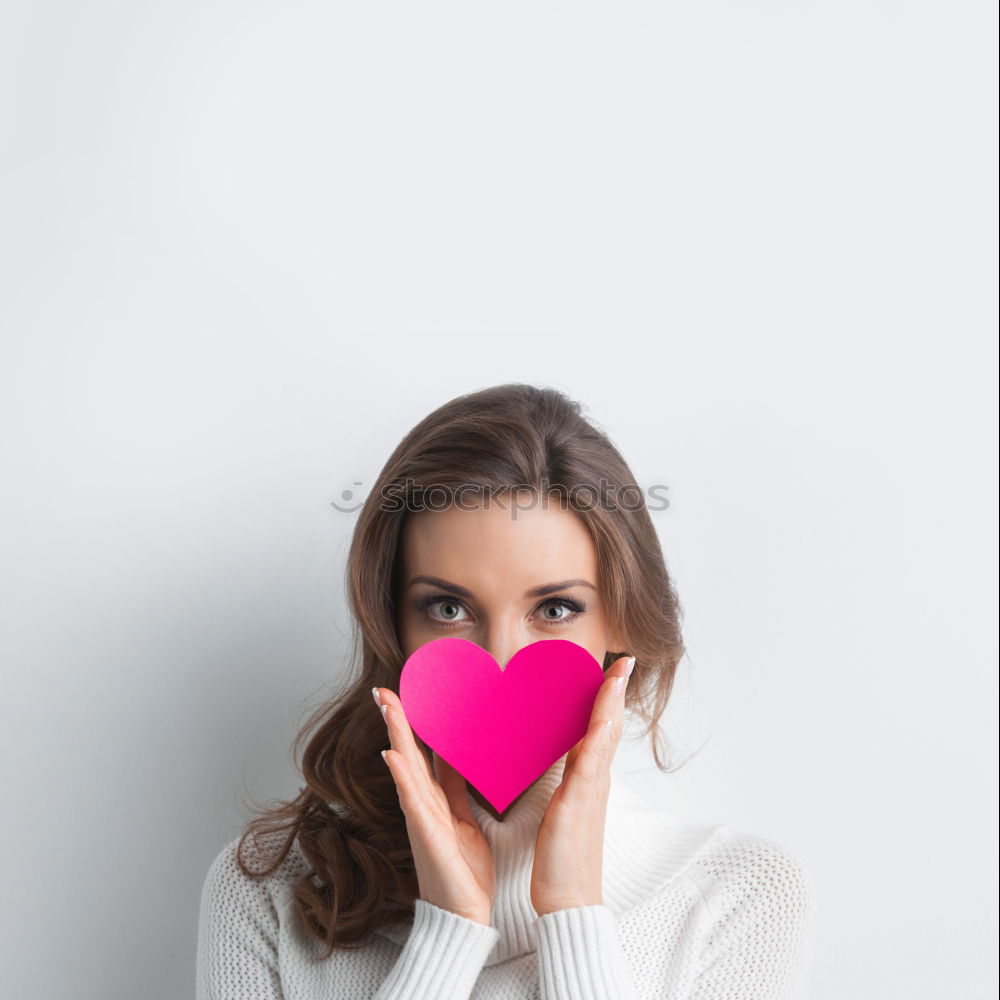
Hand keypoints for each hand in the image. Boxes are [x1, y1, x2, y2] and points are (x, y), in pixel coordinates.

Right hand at [374, 686, 495, 925]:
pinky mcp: (428, 837)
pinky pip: (414, 801)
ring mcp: (421, 820)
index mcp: (434, 801)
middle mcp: (422, 806)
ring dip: (396, 736)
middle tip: (383, 689)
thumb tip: (456, 758)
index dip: (413, 724)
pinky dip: (402, 776)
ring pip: (406, 769)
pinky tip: (393, 754)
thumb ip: (457, 790)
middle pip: (406, 753)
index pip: (422, 753)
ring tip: (387, 706)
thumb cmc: (464, 873)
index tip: (405, 693)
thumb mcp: (465, 820)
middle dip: (395, 721)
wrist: (464, 919)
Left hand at [529, 654, 634, 915]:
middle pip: (610, 726)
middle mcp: (595, 780)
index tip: (612, 672)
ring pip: (605, 736)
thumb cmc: (562, 860)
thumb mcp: (564, 809)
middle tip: (623, 661)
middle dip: (615, 691)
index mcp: (589, 780)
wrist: (569, 900)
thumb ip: (568, 782)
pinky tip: (603, 716)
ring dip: (611, 702)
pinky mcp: (580, 802)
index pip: (601, 730)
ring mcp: (591, 790)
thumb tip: (564, 757)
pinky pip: (592, 761)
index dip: (607, 701)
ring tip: (617, 672)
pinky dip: (600, 734)